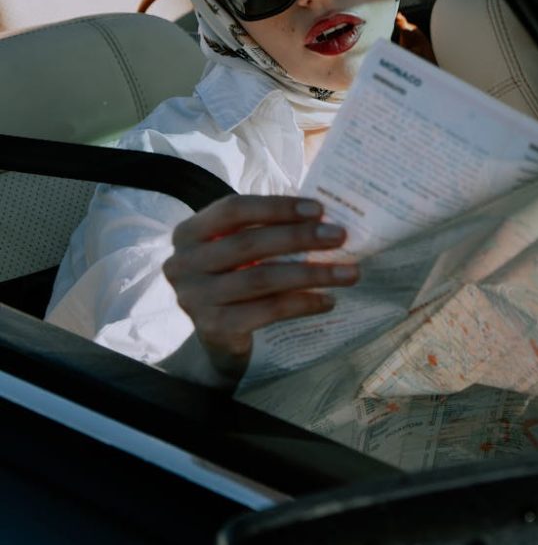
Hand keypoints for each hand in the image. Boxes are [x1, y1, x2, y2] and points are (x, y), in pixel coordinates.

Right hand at [162, 195, 357, 382]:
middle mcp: (183, 264)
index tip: (318, 209)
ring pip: (261, 278)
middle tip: (339, 236)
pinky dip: (302, 303)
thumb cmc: (236, 277)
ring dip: (311, 273)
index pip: (233, 209)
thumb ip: (267, 229)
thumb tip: (324, 217)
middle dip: (300, 237)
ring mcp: (195, 299)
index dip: (276, 207)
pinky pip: (267, 311)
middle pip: (249, 243)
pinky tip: (327, 300)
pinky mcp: (214, 329)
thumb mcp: (240, 247)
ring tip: (348, 272)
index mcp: (188, 232)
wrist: (218, 338)